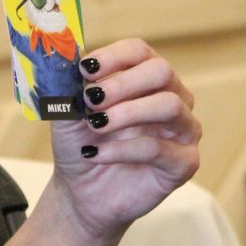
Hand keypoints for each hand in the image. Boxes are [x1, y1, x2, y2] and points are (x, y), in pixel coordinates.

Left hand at [46, 38, 201, 245]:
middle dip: (122, 83)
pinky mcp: (184, 162)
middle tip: (91, 100)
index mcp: (145, 78)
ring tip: (95, 125)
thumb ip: (66, 84)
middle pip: (160, 71)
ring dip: (127, 113)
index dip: (113, 56)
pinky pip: (160, 148)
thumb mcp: (67, 111)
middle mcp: (172, 97)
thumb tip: (61, 53)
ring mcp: (183, 130)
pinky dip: (123, 149)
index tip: (84, 69)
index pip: (139, 51)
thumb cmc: (80, 145)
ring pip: (169, 106)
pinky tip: (96, 154)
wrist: (81, 193)